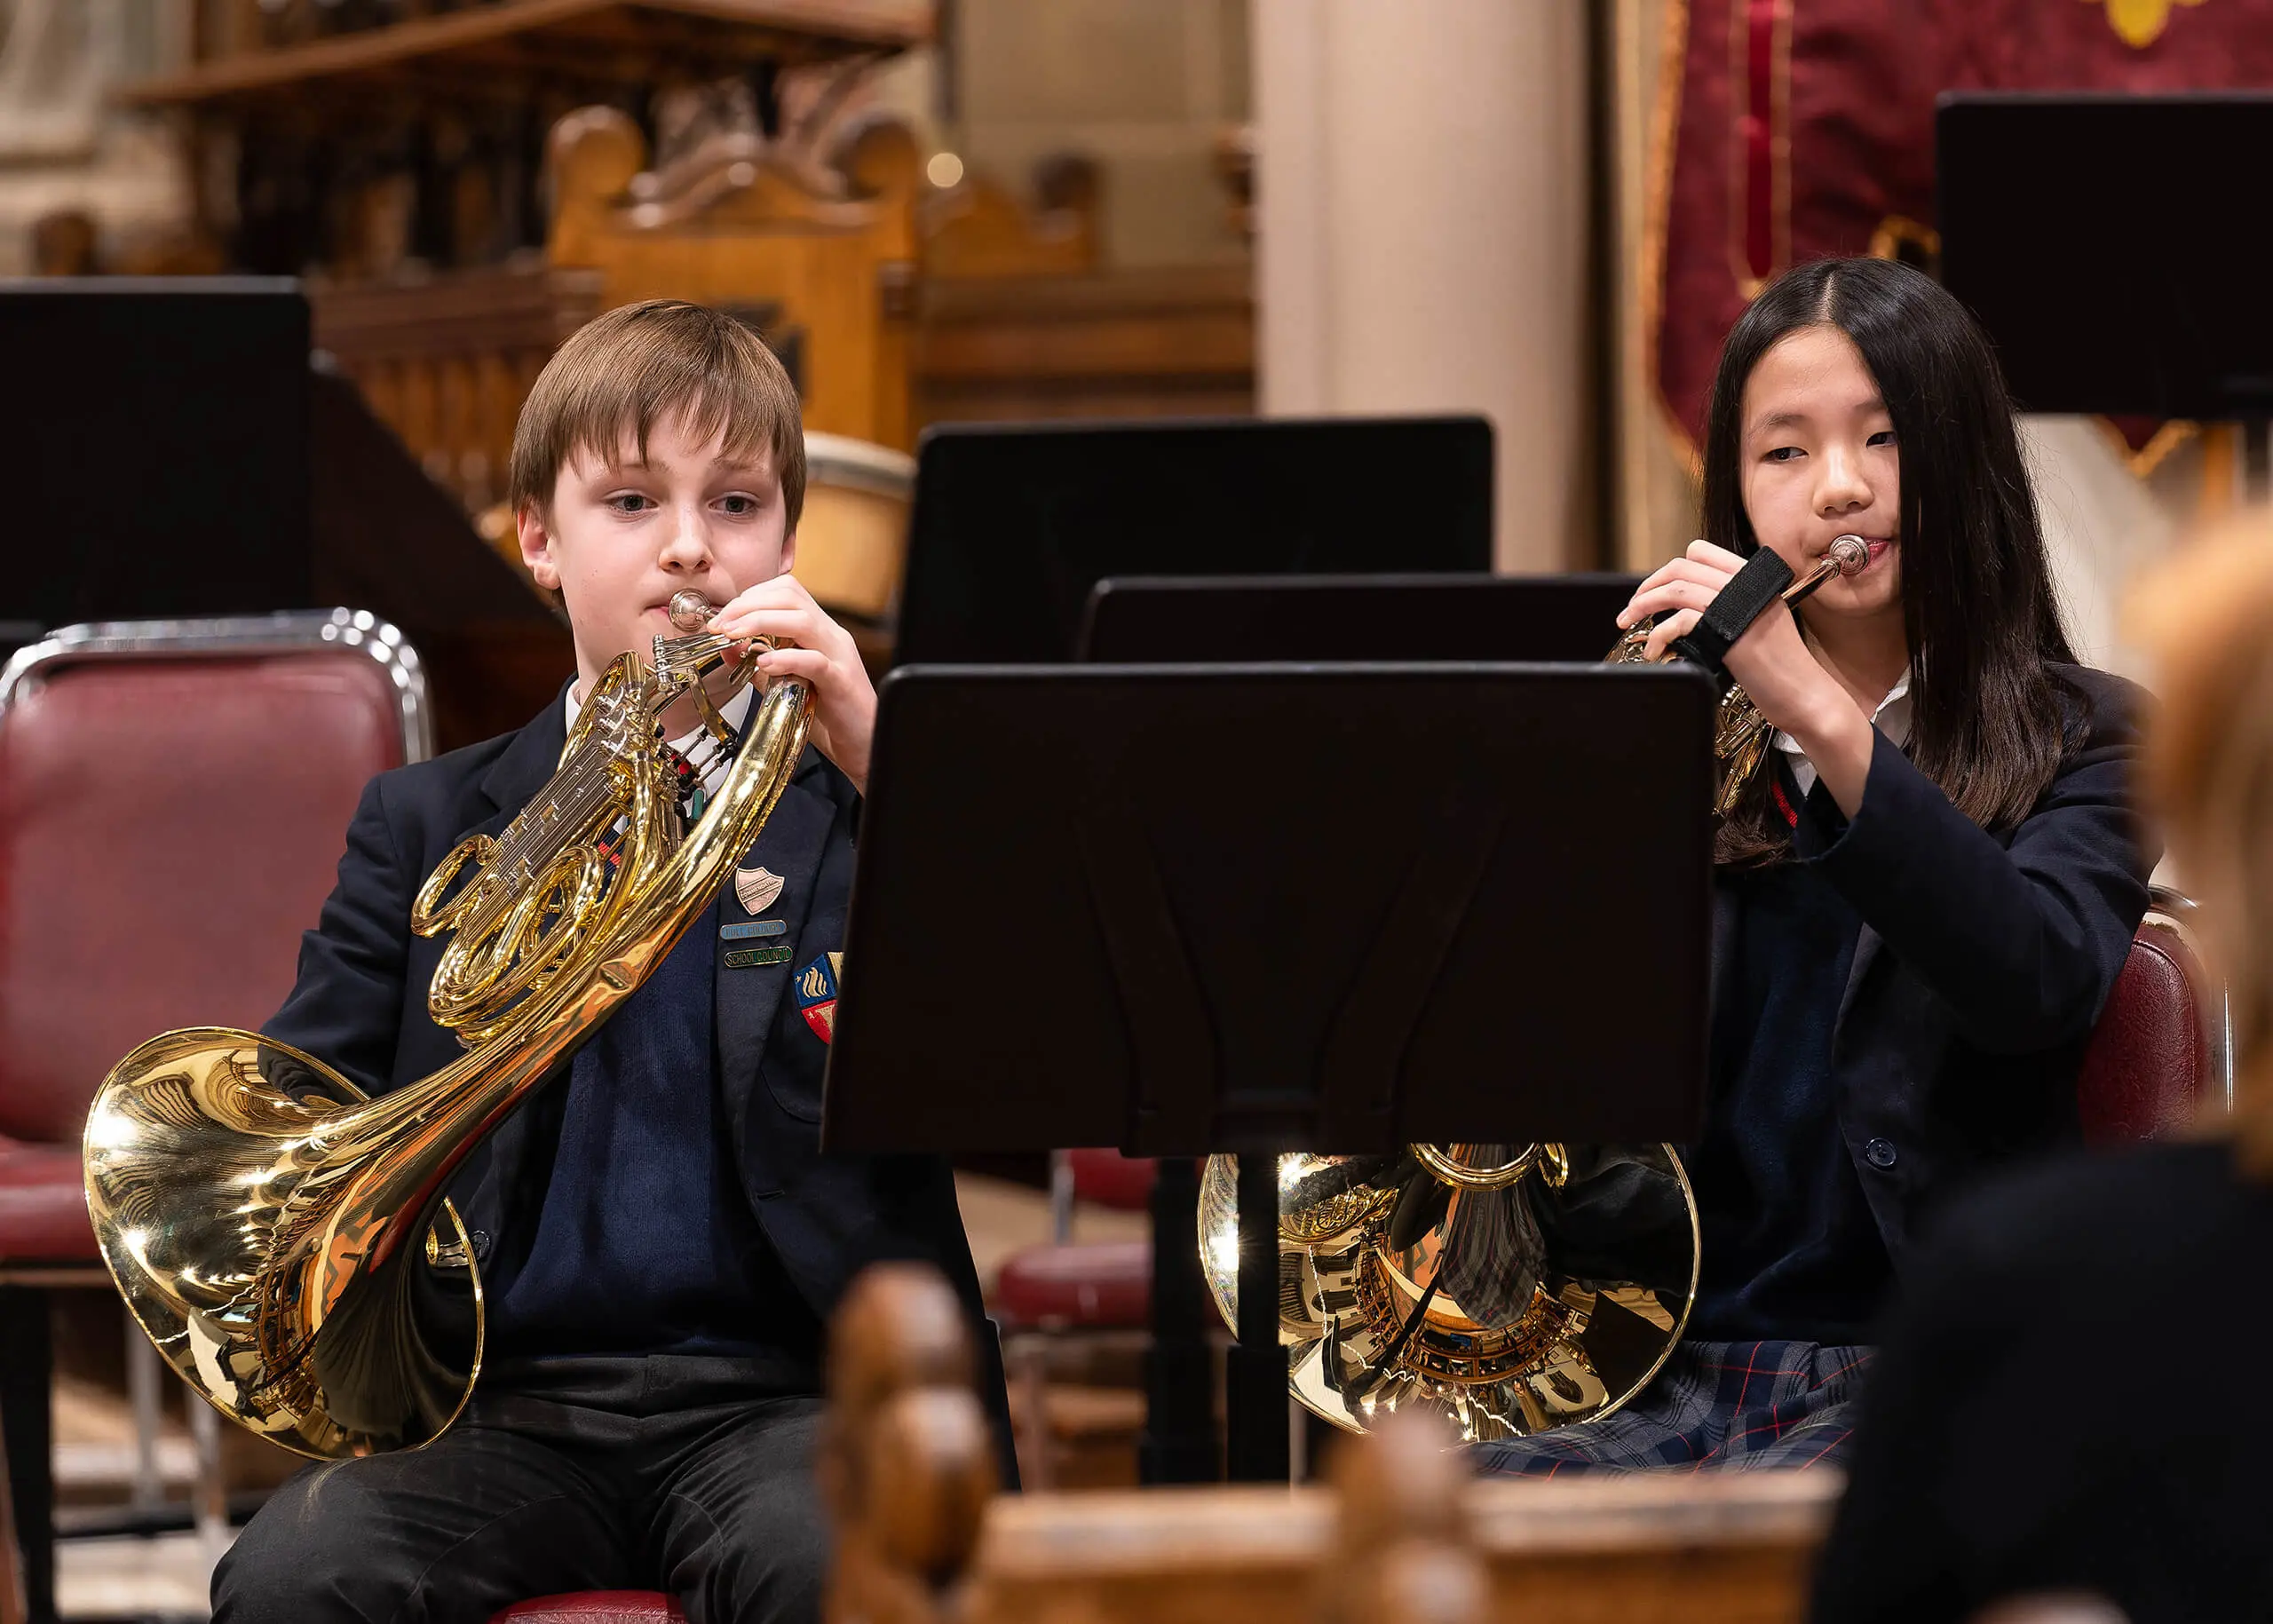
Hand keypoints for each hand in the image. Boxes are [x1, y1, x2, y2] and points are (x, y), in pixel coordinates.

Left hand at [708, 575, 877, 793]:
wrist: (864, 744)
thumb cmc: (830, 716)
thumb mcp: (785, 684)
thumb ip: (759, 665)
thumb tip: (729, 647)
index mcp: (819, 631)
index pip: (785, 591)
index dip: (750, 597)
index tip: (722, 617)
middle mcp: (831, 636)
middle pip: (791, 596)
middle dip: (748, 604)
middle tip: (721, 624)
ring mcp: (839, 656)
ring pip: (802, 620)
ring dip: (760, 622)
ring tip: (734, 636)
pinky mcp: (841, 682)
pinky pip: (814, 661)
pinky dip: (786, 658)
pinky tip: (764, 664)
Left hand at [1618, 541, 1874, 812]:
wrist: (1805, 696)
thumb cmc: (1780, 669)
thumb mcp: (1755, 625)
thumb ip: (1728, 608)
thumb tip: (1686, 608)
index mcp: (1752, 579)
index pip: (1701, 552)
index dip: (1668, 569)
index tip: (1651, 590)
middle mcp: (1746, 585)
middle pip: (1682, 566)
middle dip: (1648, 586)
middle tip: (1630, 608)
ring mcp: (1739, 606)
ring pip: (1677, 588)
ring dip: (1642, 605)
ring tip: (1628, 624)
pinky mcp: (1730, 631)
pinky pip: (1680, 620)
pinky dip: (1659, 635)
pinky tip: (1655, 652)